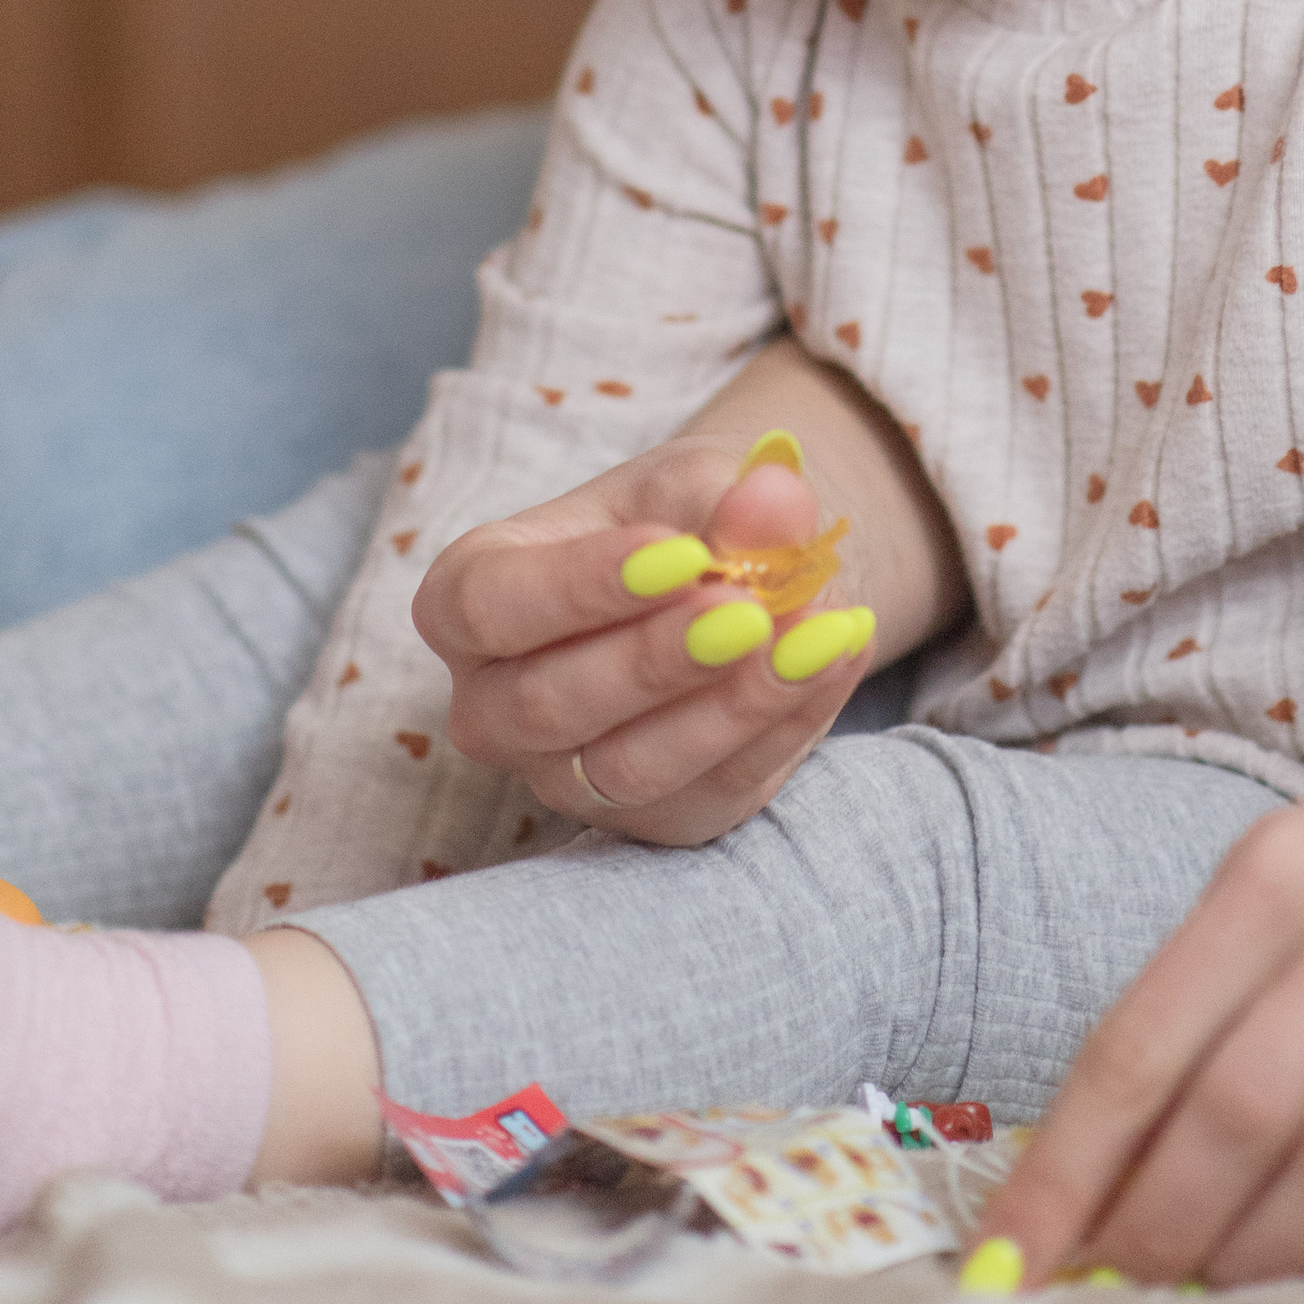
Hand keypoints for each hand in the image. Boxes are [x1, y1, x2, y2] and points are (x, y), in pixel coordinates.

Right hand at [412, 435, 879, 848]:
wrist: (731, 577)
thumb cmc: (679, 519)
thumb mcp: (698, 483)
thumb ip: (728, 496)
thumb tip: (774, 502)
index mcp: (468, 599)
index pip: (486, 604)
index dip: (579, 586)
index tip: (681, 555)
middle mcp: (495, 704)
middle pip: (548, 703)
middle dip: (656, 659)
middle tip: (750, 609)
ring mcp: (564, 777)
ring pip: (630, 767)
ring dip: (732, 706)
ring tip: (816, 637)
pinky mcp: (652, 820)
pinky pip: (714, 789)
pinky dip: (783, 724)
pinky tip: (835, 656)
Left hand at [984, 633, 1303, 1286]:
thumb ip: (1221, 987)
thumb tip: (1109, 1149)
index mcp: (1281, 867)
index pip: (1141, 1046)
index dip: (1065, 1169)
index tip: (1008, 1252)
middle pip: (1227, 1122)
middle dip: (1147, 1233)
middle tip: (1095, 1295)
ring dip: (1242, 1257)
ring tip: (1185, 1296)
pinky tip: (1289, 1260)